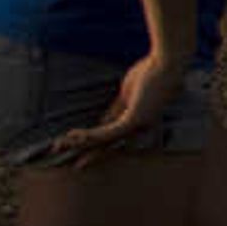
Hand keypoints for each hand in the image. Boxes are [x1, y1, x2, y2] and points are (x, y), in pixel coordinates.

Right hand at [47, 52, 188, 163]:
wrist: (166, 61)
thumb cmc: (152, 72)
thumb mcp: (128, 93)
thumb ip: (116, 109)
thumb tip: (102, 121)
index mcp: (140, 121)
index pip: (115, 137)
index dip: (96, 145)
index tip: (80, 156)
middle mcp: (141, 127)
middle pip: (110, 144)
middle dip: (88, 153)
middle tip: (71, 164)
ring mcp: (139, 124)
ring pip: (105, 140)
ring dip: (81, 143)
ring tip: (60, 146)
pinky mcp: (135, 119)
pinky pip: (107, 132)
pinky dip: (88, 135)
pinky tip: (72, 137)